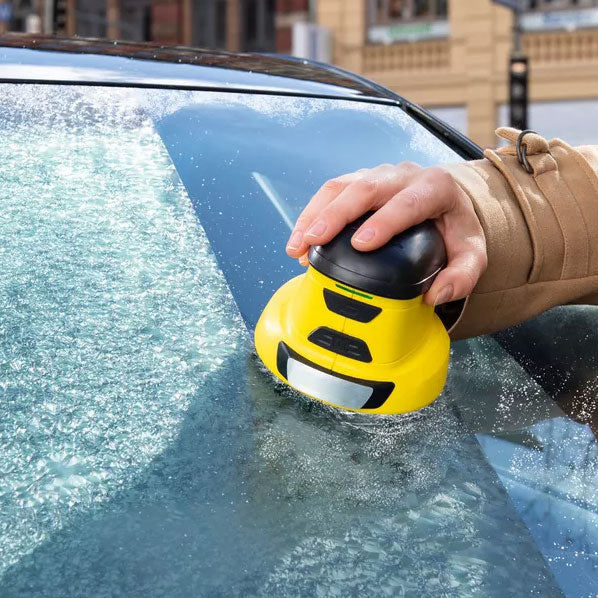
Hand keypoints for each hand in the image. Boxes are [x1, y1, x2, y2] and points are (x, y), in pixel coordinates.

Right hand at [286, 162, 486, 305]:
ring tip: (297, 246)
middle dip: (336, 215)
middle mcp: (404, 175)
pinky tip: (300, 240)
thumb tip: (435, 296)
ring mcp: (378, 175)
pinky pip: (331, 191)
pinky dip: (312, 214)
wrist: (446, 204)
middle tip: (314, 241)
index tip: (361, 245)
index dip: (384, 222)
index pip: (408, 202)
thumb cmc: (455, 230)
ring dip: (315, 214)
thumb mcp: (471, 253)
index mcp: (435, 188)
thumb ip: (462, 276)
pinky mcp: (359, 179)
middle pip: (366, 188)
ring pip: (341, 186)